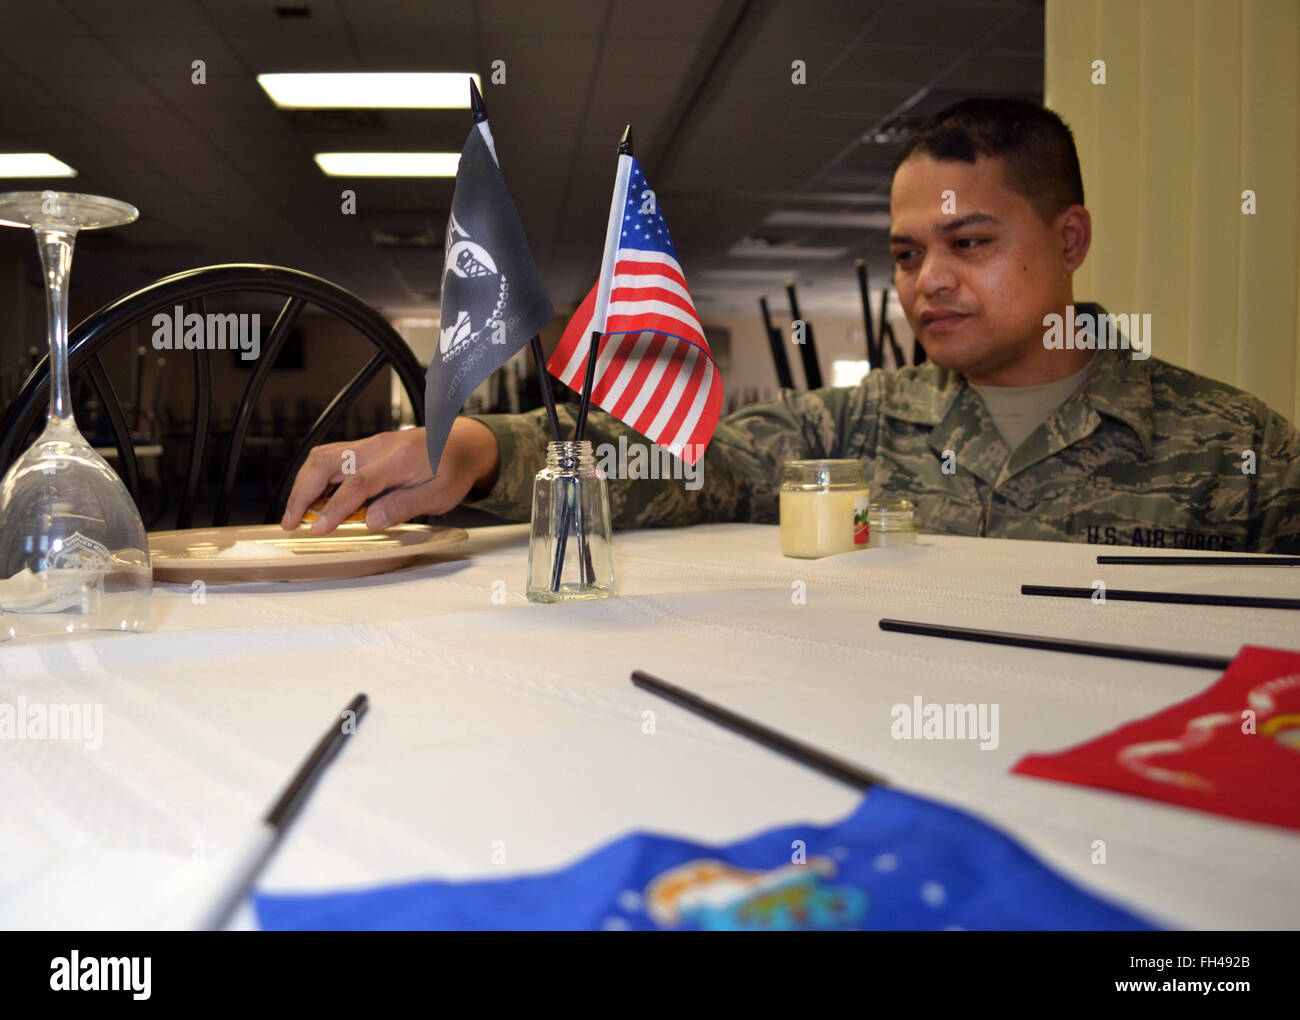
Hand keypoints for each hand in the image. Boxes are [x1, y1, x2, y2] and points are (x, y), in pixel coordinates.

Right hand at [280, 419, 500, 534]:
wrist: (463, 442)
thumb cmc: (455, 467)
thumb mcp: (442, 494)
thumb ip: (407, 505)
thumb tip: (372, 521)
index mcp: (398, 458)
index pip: (358, 483)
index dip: (335, 507)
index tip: (319, 528)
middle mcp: (378, 447)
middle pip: (327, 462)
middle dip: (303, 492)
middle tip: (292, 522)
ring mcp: (369, 446)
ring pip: (324, 457)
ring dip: (305, 485)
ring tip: (298, 514)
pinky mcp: (365, 450)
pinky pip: (332, 459)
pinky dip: (316, 479)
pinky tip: (315, 501)